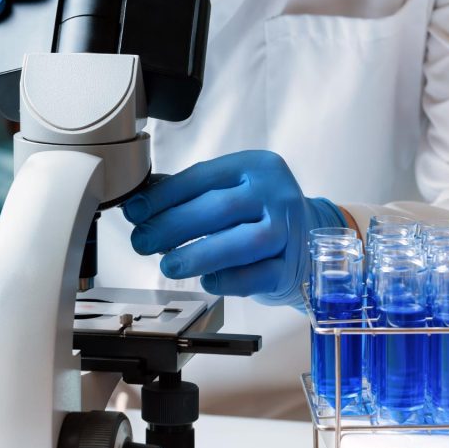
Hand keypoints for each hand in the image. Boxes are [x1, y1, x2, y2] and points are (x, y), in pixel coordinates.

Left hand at [123, 150, 346, 305]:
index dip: (163, 196)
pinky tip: (206, 280)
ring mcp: (288, 231)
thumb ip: (191, 193)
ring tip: (168, 265)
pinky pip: (258, 276)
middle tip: (142, 241)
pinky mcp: (291, 267)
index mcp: (257, 166)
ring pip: (242, 242)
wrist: (314, 239)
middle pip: (220, 208)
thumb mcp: (233, 191)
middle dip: (173, 226)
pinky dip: (228, 280)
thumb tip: (141, 202)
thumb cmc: (261, 213)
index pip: (203, 177)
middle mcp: (276, 194)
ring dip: (198, 254)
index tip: (135, 212)